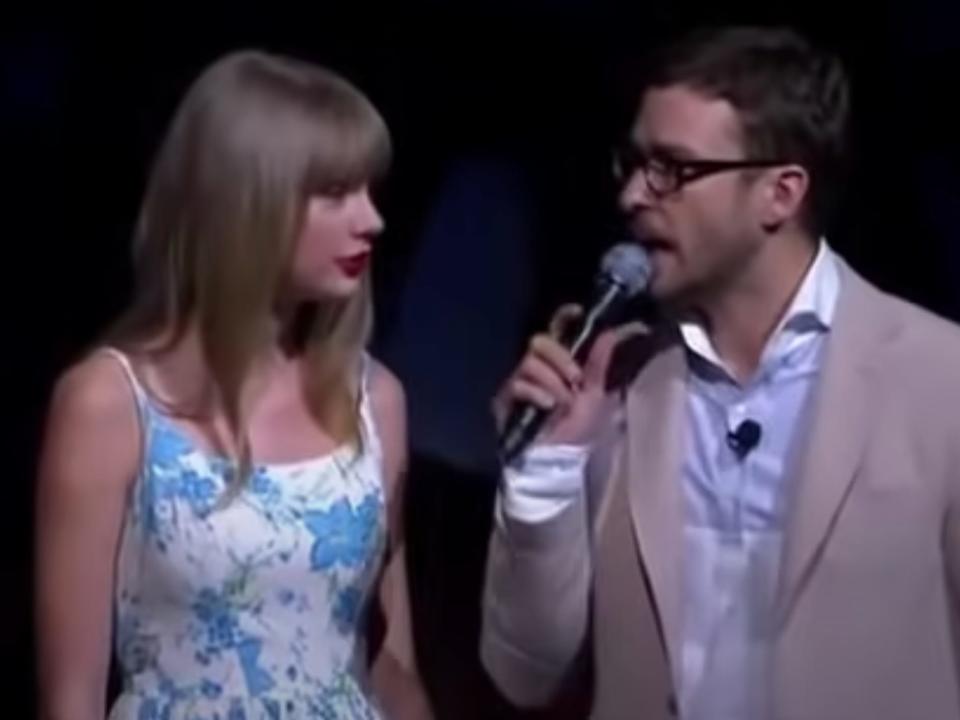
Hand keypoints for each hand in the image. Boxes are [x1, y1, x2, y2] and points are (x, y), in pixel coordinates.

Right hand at [493, 304, 633, 447]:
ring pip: (529, 361)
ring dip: (552, 382)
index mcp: (559, 363)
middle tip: (576, 380)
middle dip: (560, 358)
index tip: (577, 312)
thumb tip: (610, 332)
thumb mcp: (595, 397)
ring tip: (562, 403)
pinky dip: (536, 393)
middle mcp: (536, 366)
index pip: (556, 330)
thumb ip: (598, 365)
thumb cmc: (576, 431)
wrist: (556, 461)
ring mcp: (518, 381)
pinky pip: (518, 383)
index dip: (564, 316)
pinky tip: (547, 407)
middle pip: (539, 340)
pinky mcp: (504, 398)